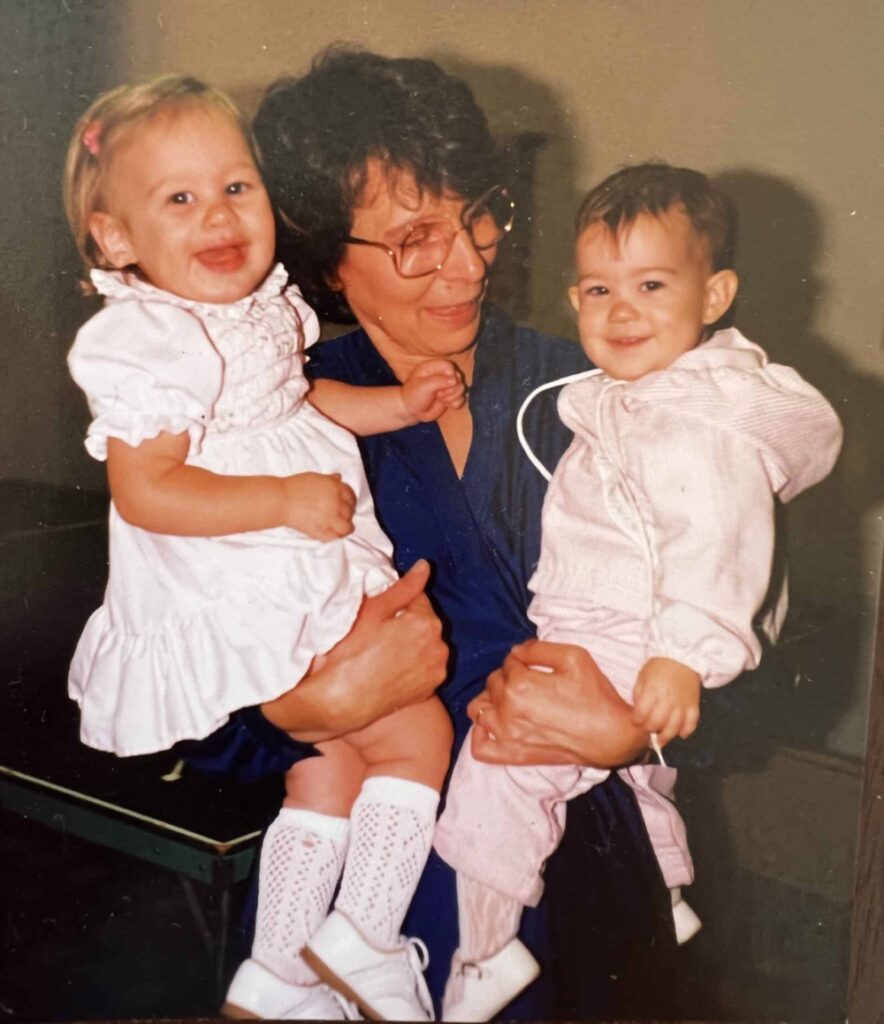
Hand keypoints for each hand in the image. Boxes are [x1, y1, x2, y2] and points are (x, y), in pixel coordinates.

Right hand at [262, 560, 447, 741]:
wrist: (343, 701)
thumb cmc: (352, 653)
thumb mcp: (373, 612)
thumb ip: (403, 587)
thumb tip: (424, 566)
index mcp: (427, 623)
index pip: (418, 597)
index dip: (398, 602)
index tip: (382, 612)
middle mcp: (439, 646)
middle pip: (426, 621)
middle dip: (408, 621)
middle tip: (380, 630)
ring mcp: (437, 670)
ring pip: (428, 643)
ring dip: (414, 641)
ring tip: (386, 649)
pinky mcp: (430, 688)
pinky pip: (427, 665)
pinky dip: (416, 662)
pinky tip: (393, 665)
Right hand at [280, 472, 355, 539]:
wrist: (280, 500)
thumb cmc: (294, 487)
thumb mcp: (314, 478)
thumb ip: (329, 479)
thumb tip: (338, 477)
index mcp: (335, 488)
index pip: (351, 496)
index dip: (350, 501)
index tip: (347, 504)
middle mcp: (335, 503)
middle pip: (350, 512)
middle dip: (347, 513)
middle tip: (340, 515)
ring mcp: (329, 518)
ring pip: (347, 527)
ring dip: (345, 527)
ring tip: (341, 527)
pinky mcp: (321, 531)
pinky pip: (335, 537)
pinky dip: (336, 537)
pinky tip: (333, 533)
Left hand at [401, 359, 465, 421]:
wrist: (412, 411)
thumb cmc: (413, 396)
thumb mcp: (423, 387)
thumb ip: (439, 381)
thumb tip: (455, 380)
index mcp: (434, 367)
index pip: (449, 366)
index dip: (449, 377)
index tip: (440, 387)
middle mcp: (443, 374)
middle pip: (458, 377)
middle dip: (450, 389)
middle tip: (438, 394)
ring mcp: (448, 385)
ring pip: (462, 388)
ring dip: (452, 397)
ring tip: (440, 400)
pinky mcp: (452, 396)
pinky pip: (463, 398)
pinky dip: (456, 404)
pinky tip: (446, 405)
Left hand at [467, 639, 648, 768]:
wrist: (612, 736)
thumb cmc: (595, 695)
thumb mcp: (574, 657)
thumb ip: (538, 648)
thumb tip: (516, 651)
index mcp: (520, 684)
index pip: (509, 662)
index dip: (523, 660)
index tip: (538, 666)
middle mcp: (507, 710)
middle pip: (493, 682)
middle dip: (509, 677)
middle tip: (532, 681)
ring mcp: (507, 735)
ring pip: (479, 709)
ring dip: (491, 700)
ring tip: (511, 700)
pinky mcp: (512, 755)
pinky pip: (480, 747)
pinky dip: (481, 733)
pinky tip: (495, 724)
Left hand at [632, 657, 700, 745]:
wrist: (682, 657)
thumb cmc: (658, 667)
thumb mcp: (642, 677)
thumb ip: (638, 695)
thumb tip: (638, 713)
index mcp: (652, 691)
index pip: (642, 714)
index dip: (637, 721)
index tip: (636, 721)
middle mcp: (667, 700)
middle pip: (657, 723)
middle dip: (649, 730)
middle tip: (648, 731)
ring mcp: (682, 704)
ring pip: (674, 727)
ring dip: (666, 737)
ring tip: (660, 740)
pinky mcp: (694, 705)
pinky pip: (692, 723)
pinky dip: (686, 731)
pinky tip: (680, 734)